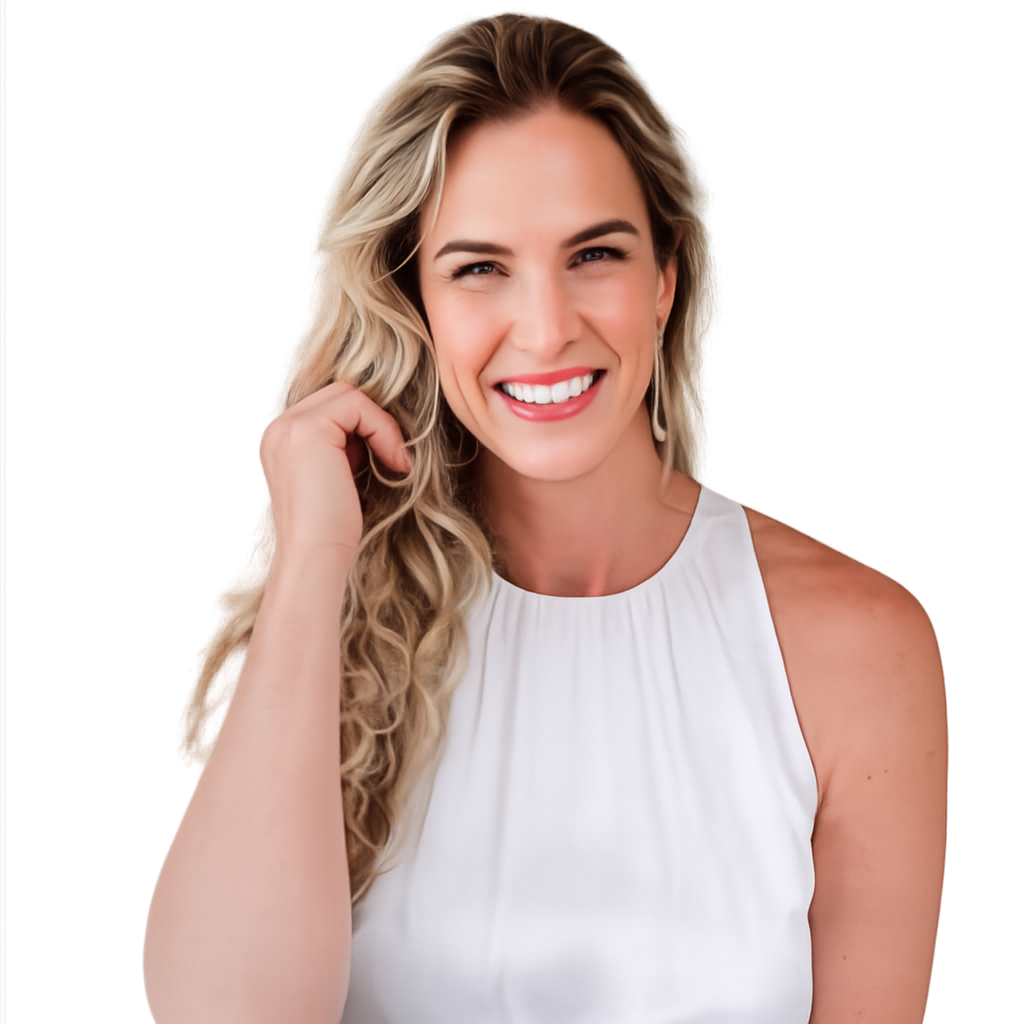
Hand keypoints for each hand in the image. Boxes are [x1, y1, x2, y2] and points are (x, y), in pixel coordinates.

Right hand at [259, 381, 411, 557]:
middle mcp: (278, 429)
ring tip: (393, 462)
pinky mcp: (308, 430)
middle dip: (371, 422)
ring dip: (380, 426)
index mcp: (281, 441)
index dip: (363, 428)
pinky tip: (394, 462)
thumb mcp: (337, 478)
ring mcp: (288, 427)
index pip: (329, 408)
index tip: (385, 462)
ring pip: (349, 396)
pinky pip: (358, 406)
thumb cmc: (332, 530)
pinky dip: (384, 430)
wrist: (316, 556)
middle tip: (392, 459)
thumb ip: (343, 449)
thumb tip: (374, 426)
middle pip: (338, 394)